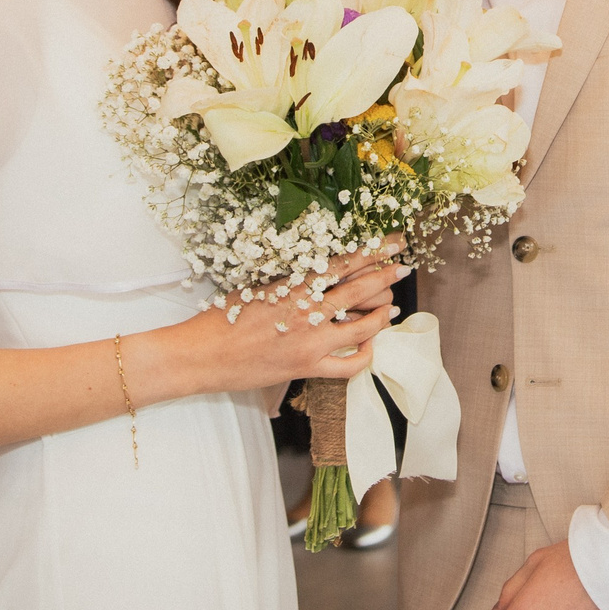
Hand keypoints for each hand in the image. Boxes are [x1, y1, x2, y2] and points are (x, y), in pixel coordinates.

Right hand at [182, 259, 407, 392]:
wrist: (204, 354)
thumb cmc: (223, 318)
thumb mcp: (257, 286)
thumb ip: (289, 280)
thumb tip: (319, 272)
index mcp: (293, 285)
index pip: (342, 263)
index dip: (371, 251)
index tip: (391, 242)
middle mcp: (306, 312)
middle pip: (359, 289)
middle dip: (386, 275)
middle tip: (404, 266)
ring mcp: (309, 341)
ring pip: (361, 326)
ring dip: (381, 315)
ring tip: (392, 307)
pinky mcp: (306, 367)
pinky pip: (347, 364)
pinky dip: (364, 355)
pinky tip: (369, 346)